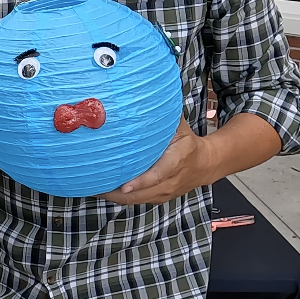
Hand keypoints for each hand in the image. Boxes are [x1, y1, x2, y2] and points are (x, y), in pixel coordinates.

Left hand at [99, 118, 218, 205]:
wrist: (205, 164)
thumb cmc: (187, 142)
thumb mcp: (179, 126)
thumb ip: (162, 116)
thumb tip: (143, 97)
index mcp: (176, 161)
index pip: (157, 175)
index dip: (140, 182)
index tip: (124, 186)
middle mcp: (170, 181)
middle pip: (141, 193)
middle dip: (117, 193)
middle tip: (95, 185)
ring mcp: (164, 192)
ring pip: (136, 200)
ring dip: (115, 196)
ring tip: (94, 187)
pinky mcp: (158, 198)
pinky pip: (137, 201)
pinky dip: (120, 198)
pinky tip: (105, 190)